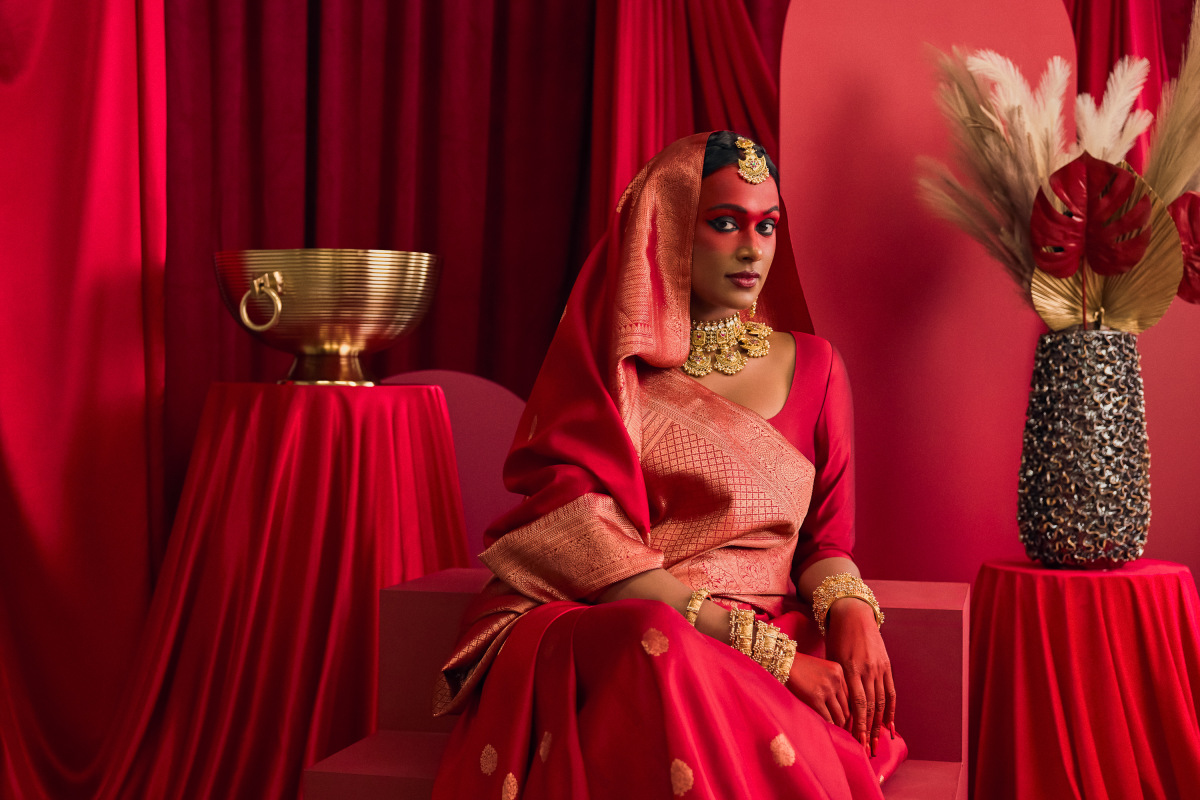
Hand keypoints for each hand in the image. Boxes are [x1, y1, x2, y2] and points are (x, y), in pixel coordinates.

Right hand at [785, 652, 848, 726]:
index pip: (850, 695)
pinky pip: (827, 717)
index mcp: (839, 671)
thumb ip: (832, 682)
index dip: (850, 709)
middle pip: (847, 706)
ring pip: (839, 713)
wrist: (783, 662)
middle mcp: (836, 679)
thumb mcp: (821, 669)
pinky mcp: (816, 697)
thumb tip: (839, 705)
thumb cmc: (800, 667)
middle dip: (847, 720)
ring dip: (839, 725)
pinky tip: (828, 729)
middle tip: (845, 729)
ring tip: (838, 731)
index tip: (848, 718)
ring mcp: (826, 688)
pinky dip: (829, 725)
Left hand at [824, 598, 894, 754]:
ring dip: (879, 725)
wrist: (853, 614)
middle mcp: (866, 670)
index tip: (857, 743)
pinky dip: (891, 711)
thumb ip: (837, 683)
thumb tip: (836, 709)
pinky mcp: (886, 666)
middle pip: (870, 707)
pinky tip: (890, 726)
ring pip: (881, 702)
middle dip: (869, 731)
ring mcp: (879, 668)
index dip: (858, 725)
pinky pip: (890, 692)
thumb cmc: (836, 638)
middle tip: (868, 750)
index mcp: (849, 669)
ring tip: (877, 743)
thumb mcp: (832, 659)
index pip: (856, 704)